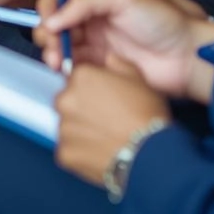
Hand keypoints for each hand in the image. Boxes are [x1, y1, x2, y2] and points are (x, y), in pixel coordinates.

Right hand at [34, 0, 213, 99]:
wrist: (186, 55)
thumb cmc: (163, 20)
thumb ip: (85, 2)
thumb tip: (53, 19)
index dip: (48, 8)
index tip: (50, 23)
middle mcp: (91, 18)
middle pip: (54, 23)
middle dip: (48, 34)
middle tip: (54, 46)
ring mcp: (95, 43)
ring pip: (60, 46)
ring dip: (53, 52)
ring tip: (58, 61)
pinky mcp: (100, 67)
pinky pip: (73, 66)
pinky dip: (64, 68)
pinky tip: (67, 71)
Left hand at [53, 63, 170, 183]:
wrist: (150, 154)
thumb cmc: (146, 115)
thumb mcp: (138, 78)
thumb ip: (117, 63)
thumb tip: (108, 59)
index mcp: (82, 77)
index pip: (77, 78)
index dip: (93, 90)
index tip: (104, 100)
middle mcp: (66, 99)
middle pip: (68, 101)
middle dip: (83, 109)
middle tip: (106, 120)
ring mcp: (63, 128)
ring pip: (68, 126)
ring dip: (81, 131)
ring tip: (105, 138)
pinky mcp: (64, 153)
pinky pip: (69, 150)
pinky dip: (81, 152)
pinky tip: (101, 153)